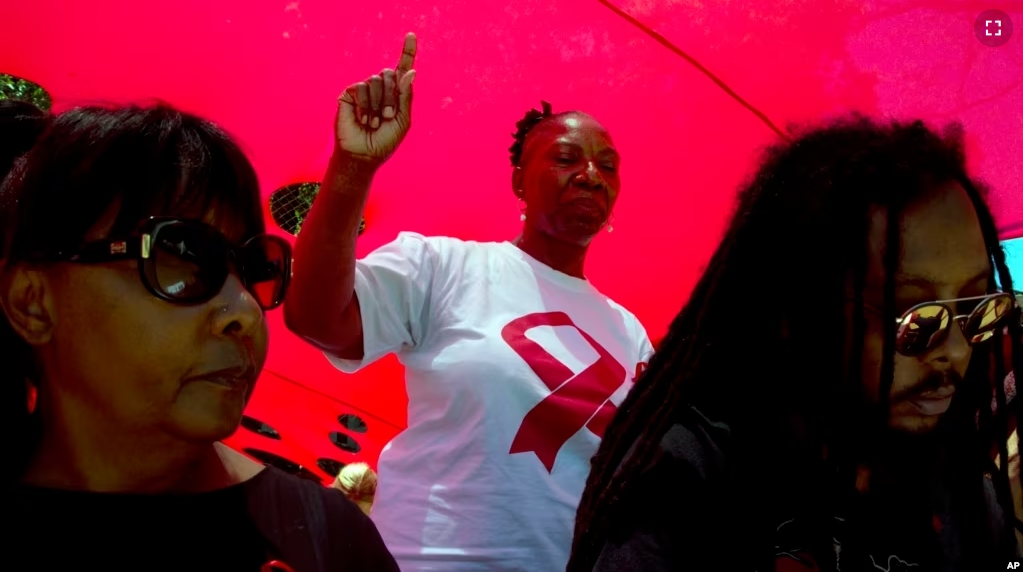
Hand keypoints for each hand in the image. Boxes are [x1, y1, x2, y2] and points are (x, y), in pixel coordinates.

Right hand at [335, 33, 416, 165]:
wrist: (363, 154)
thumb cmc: (385, 141)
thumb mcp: (402, 120)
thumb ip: (406, 96)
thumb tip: (411, 71)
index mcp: (396, 93)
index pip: (402, 68)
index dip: (407, 52)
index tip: (410, 35)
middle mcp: (380, 88)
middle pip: (389, 74)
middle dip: (391, 97)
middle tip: (387, 117)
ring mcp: (364, 90)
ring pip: (375, 80)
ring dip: (378, 105)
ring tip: (374, 123)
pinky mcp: (349, 94)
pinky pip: (360, 88)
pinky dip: (365, 106)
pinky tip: (363, 120)